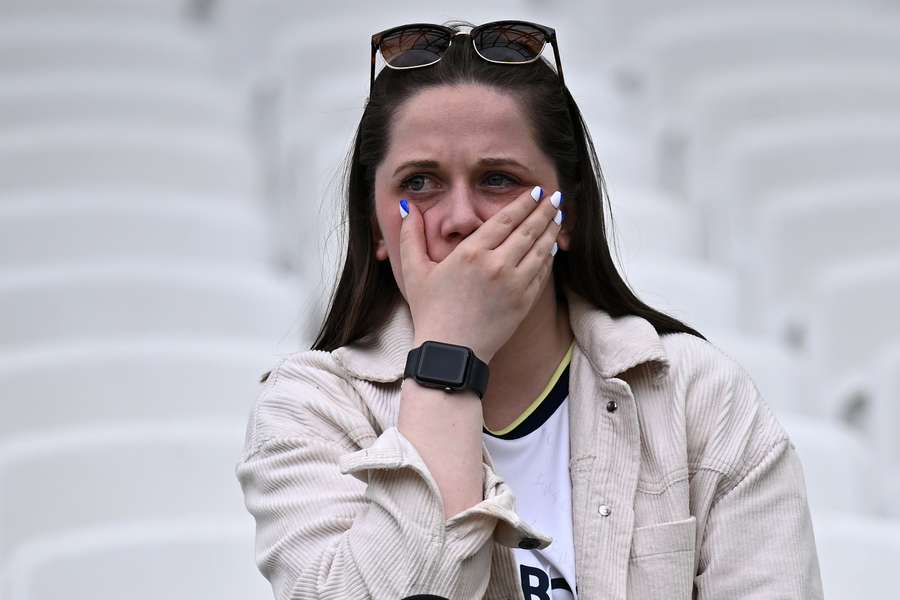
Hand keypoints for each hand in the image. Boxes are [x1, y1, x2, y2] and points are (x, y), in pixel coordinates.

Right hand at [398, 185, 563, 361]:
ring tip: (558, 216)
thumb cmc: (430, 312)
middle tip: (554, 197)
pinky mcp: (525, 302)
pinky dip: (549, 257)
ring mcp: (515, 284)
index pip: (505, 219)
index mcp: (471, 252)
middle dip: (544, 211)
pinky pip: (543, 273)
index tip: (534, 192)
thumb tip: (407, 208)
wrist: (451, 352)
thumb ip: (410, 236)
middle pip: (528, 230)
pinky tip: (552, 247)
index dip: (523, 203)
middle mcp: (497, 265)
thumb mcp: (414, 271)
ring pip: (541, 249)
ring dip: (551, 230)